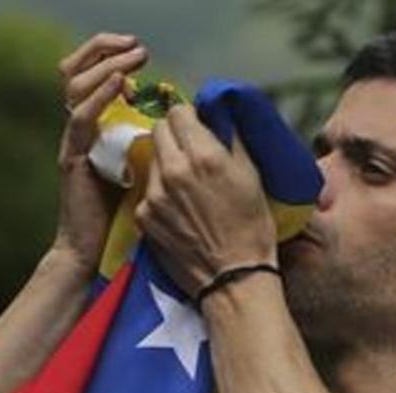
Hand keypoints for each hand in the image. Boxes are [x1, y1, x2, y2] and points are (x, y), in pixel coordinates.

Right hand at [50, 33, 147, 273]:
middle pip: (77, 72)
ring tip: (132, 60)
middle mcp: (83, 130)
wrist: (94, 253)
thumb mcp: (147, 170)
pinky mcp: (73, 157)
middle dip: (105, 52)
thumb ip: (155, 143)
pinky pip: (82, 118)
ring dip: (106, 66)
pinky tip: (119, 85)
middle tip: (136, 48)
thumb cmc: (127, 218)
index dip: (113, 59)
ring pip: (76, 87)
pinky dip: (100, 96)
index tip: (142, 55)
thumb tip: (185, 122)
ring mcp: (75, 142)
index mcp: (99, 128)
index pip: (95, 79)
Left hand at [134, 105, 277, 297]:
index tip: (197, 127)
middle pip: (159, 130)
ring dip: (166, 163)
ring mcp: (154, 195)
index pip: (178, 111)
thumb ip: (232, 137)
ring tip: (186, 184)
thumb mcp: (252, 175)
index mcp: (203, 156)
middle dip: (174, 134)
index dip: (189, 117)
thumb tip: (220, 113)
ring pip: (151, 159)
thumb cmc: (251, 227)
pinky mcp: (143, 217)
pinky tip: (178, 208)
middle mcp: (173, 170)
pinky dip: (160, 192)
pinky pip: (147, 190)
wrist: (233, 278)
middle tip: (190, 151)